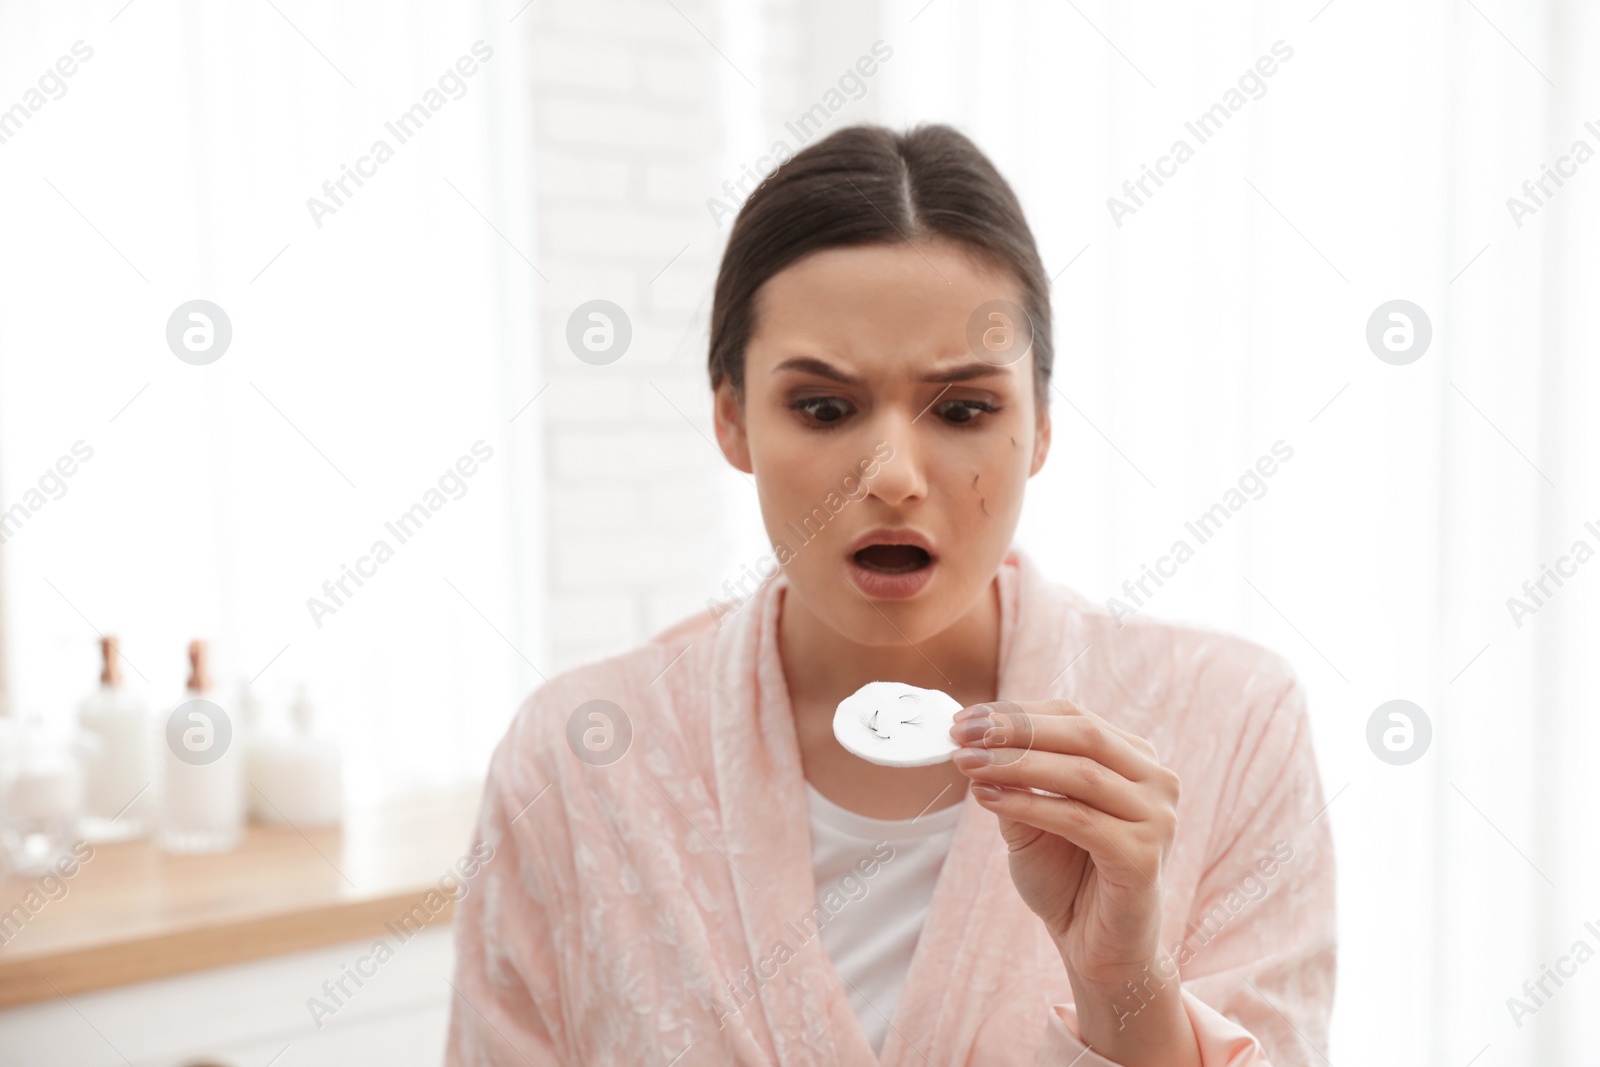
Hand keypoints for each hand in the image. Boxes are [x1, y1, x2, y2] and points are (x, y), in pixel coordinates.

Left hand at [949, 699, 1198, 1066]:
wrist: (1095, 948)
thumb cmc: (1067, 879)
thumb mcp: (1032, 817)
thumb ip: (1014, 779)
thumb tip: (972, 739)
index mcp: (1135, 760)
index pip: (1074, 716)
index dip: (1017, 712)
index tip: (966, 717)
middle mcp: (1156, 781)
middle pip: (1082, 735)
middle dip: (1016, 730)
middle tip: (963, 733)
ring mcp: (1157, 818)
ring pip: (1079, 774)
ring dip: (1015, 765)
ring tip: (966, 764)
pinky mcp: (1143, 856)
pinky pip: (1078, 819)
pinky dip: (1029, 805)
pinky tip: (988, 799)